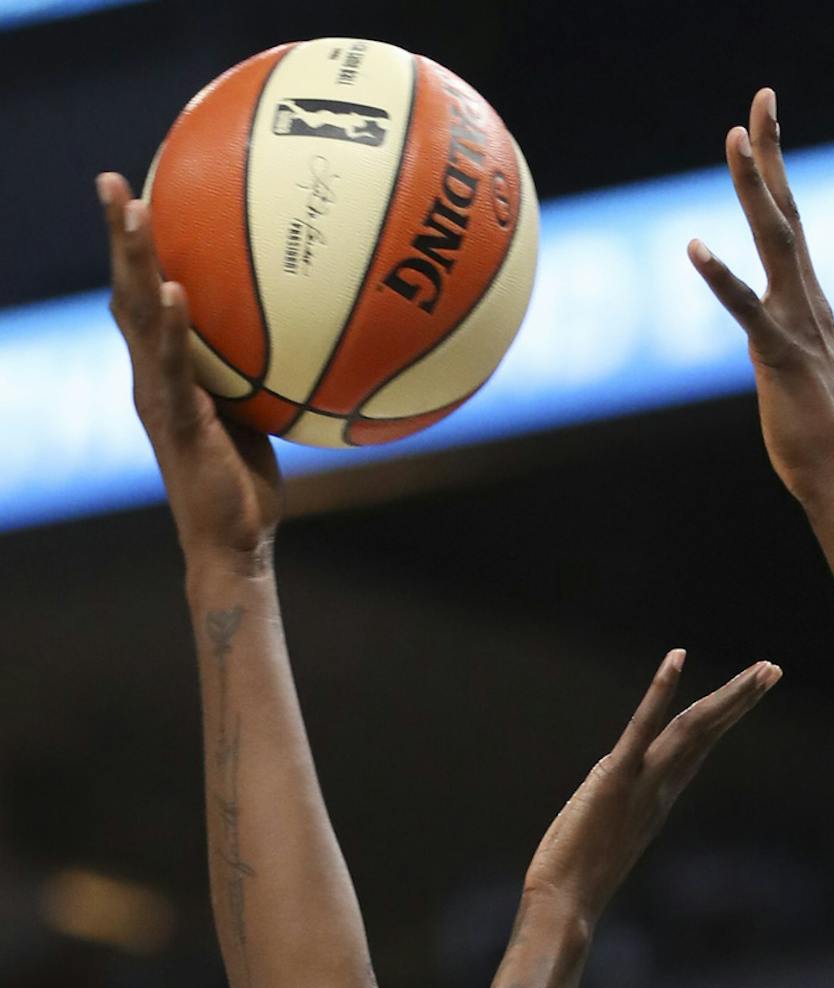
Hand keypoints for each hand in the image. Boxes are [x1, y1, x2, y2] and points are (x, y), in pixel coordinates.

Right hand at [99, 173, 281, 570]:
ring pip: (138, 317)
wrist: (234, 544)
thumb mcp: (257, 415)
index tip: (135, 190)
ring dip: (133, 260)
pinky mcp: (177, 423)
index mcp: (166, 370)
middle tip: (110, 177)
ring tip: (132, 210)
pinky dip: (173, 327)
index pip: (144, 294)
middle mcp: (151, 376)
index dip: (134, 246)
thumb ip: (260, 372)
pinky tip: (175, 289)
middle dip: (117, 234)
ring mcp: (159, 397)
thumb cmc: (248, 485)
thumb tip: (305, 333)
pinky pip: (173, 366)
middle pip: (127, 290)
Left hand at [522, 651, 779, 925]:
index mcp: (658, 798)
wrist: (565, 907)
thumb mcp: (604, 832)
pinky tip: (677, 658)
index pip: (699, 747)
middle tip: (773, 669)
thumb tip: (614, 785)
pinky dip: (660, 690)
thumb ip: (617, 804)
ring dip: (727, 694)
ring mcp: (641, 783)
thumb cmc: (575, 880)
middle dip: (741, 699)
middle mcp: (659, 788)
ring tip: (760, 669)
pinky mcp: (613, 779)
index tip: (752, 689)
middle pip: (708, 733)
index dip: (725, 716)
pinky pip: (642, 728)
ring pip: (692, 730)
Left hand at [690, 90, 833, 508]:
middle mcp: (808, 302)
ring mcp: (797, 326)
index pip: (792, 222)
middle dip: (773, 154)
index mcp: (810, 302)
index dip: (778, 169)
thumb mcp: (796, 374)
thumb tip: (767, 336)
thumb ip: (782, 343)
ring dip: (756, 189)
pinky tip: (695, 246)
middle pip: (788, 212)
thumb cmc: (816, 436)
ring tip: (735, 139)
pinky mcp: (780, 358)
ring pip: (776, 243)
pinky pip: (747, 309)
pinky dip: (721, 276)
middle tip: (761, 99)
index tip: (764, 119)